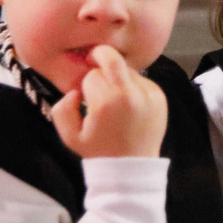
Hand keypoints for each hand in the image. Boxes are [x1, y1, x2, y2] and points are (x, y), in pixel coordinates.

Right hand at [50, 45, 168, 158]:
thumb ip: (62, 109)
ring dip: (117, 77)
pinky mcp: (159, 96)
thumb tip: (75, 91)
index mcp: (106, 104)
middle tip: (93, 60)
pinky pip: (141, 79)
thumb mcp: (69, 137)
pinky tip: (128, 105)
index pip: (91, 75)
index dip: (85, 84)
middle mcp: (129, 95)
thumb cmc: (99, 152)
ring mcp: (148, 94)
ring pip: (126, 69)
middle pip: (112, 57)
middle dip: (99, 55)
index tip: (86, 97)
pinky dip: (132, 86)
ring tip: (114, 99)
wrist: (132, 167)